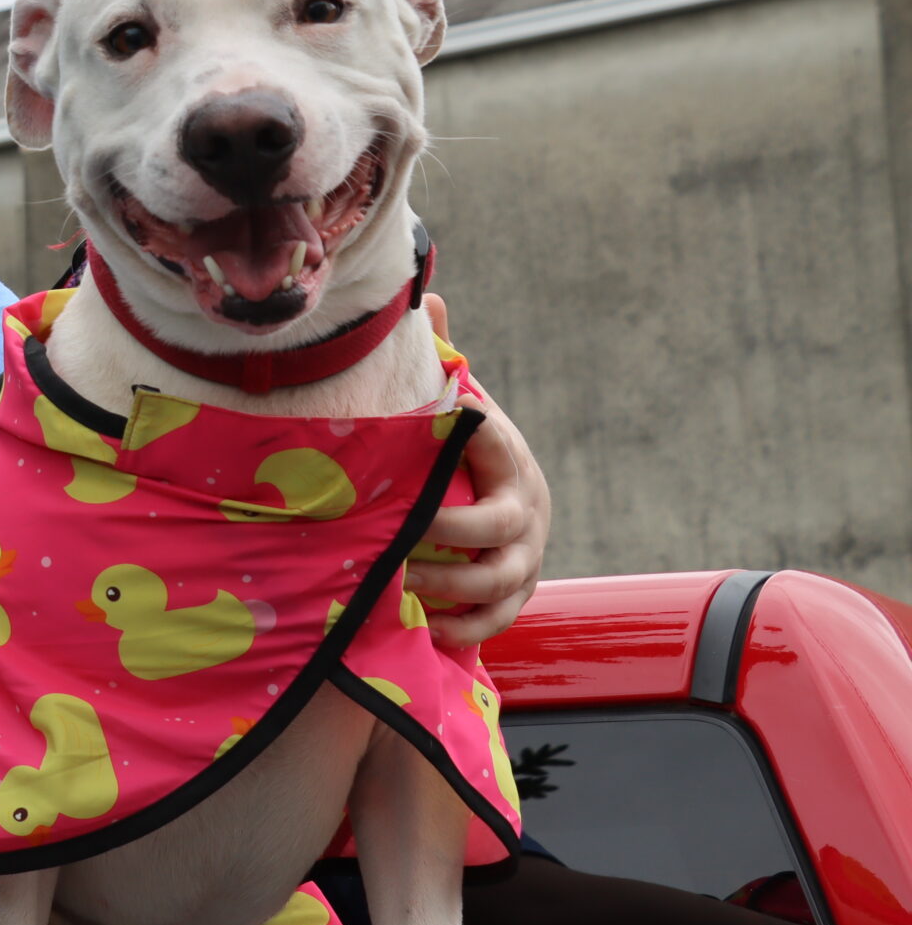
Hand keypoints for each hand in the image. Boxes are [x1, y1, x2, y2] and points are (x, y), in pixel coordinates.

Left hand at [412, 293, 550, 645]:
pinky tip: (429, 629)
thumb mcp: (461, 406)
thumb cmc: (466, 451)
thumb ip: (446, 361)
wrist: (508, 506)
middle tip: (399, 533)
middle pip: (498, 526)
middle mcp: (524, 508)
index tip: (430, 439)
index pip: (495, 446)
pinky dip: (466, 629)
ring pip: (497, 580)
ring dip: (449, 585)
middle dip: (449, 533)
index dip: (467, 442)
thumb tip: (430, 296)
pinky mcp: (517, 594)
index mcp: (506, 458)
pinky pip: (498, 620)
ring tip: (403, 582)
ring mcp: (524, 555)